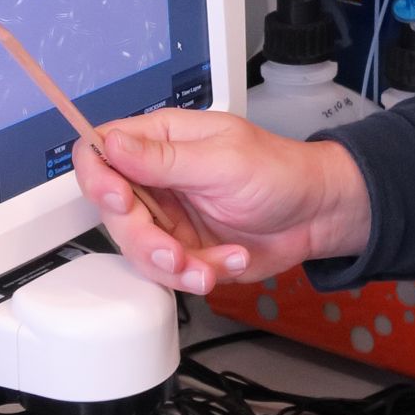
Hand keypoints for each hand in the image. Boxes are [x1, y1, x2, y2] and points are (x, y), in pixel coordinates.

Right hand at [71, 108, 372, 292]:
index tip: (119, 199)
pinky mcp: (183, 249)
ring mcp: (168, 217)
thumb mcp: (224, 161)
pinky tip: (229, 262)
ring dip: (172, 265)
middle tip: (173, 251)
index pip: (100, 150)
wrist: (317, 215)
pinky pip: (167, 272)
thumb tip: (112, 144)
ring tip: (208, 266)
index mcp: (162, 141)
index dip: (97, 176)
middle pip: (111, 212)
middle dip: (142, 239)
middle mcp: (157, 179)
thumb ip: (165, 159)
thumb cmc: (280, 172)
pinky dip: (197, 274)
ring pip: (136, 249)